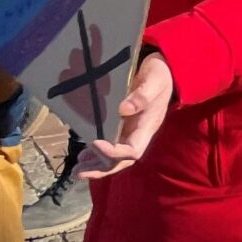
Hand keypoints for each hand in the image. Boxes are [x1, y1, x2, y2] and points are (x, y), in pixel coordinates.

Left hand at [79, 53, 173, 177]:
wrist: (164, 71)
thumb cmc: (160, 75)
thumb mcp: (154, 81)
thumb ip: (142, 96)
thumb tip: (123, 109)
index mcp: (147, 126)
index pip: (132, 150)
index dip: (113, 153)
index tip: (94, 143)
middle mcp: (139, 134)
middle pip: (122, 161)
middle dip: (101, 168)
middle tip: (79, 171)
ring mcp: (131, 131)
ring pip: (115, 158)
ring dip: (96, 165)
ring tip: (78, 168)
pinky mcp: (122, 126)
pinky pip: (110, 146)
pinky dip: (96, 154)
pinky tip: (83, 156)